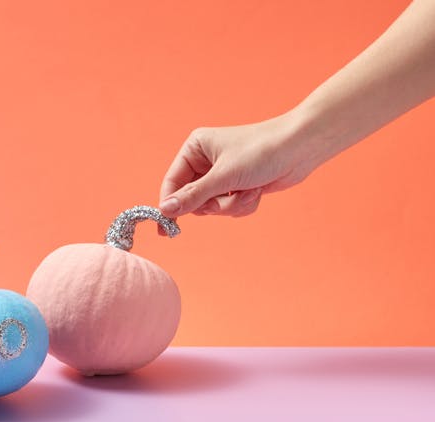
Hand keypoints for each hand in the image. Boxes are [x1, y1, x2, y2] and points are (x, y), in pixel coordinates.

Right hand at [159, 112, 318, 217]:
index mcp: (195, 149)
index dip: (170, 205)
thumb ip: (193, 196)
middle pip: (192, 199)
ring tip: (248, 191)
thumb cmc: (262, 151)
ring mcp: (221, 175)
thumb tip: (165, 210)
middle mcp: (205, 161)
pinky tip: (256, 191)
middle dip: (212, 204)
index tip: (165, 229)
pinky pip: (229, 208)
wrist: (301, 148)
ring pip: (212, 207)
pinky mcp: (237, 186)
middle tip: (224, 201)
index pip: (172, 182)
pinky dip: (242, 205)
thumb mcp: (223, 177)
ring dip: (231, 205)